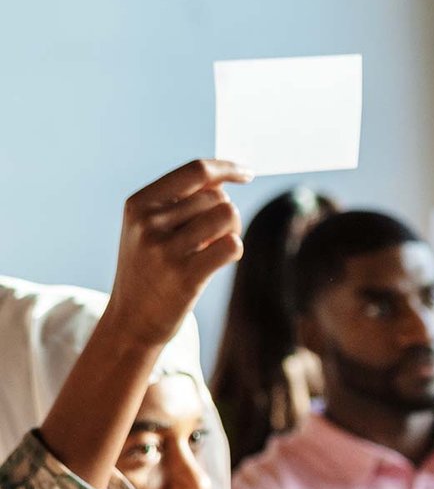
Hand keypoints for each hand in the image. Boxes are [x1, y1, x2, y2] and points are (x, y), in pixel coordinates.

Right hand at [105, 159, 251, 347]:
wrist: (131, 320)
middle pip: (217, 197)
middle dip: (225, 213)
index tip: (247, 173)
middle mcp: (148, 223)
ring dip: (232, 231)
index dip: (226, 168)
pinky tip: (218, 262)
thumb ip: (181, 201)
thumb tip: (224, 177)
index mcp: (138, 204)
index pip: (195, 171)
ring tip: (214, 249)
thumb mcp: (150, 229)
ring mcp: (164, 249)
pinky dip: (234, 251)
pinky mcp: (185, 276)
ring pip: (228, 215)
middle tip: (211, 238)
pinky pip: (232, 245)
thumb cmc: (150, 269)